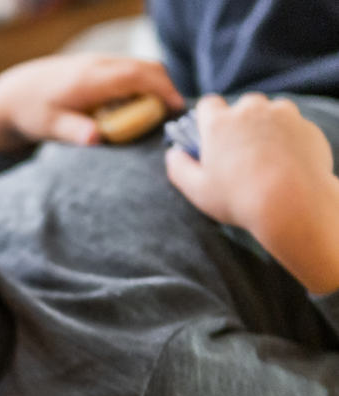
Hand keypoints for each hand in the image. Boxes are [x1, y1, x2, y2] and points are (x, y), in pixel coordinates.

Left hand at [0, 54, 183, 150]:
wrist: (13, 93)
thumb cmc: (31, 112)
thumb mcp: (49, 126)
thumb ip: (74, 131)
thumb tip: (94, 139)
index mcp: (90, 79)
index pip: (137, 76)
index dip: (162, 89)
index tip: (177, 108)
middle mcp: (96, 64)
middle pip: (145, 67)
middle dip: (165, 87)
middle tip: (173, 115)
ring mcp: (97, 61)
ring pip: (138, 66)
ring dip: (154, 85)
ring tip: (158, 113)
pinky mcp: (96, 65)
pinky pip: (127, 69)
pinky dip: (141, 83)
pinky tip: (138, 106)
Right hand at [166, 94, 338, 293]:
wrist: (293, 205)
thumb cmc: (240, 199)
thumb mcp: (197, 190)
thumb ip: (178, 168)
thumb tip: (173, 154)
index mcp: (219, 123)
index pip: (208, 104)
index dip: (209, 118)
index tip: (212, 134)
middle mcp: (250, 110)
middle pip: (243, 105)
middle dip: (242, 121)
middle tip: (242, 150)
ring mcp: (282, 115)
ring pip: (272, 112)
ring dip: (268, 126)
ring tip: (268, 156)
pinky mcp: (307, 126)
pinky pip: (295, 126)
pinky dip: (291, 138)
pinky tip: (288, 162)